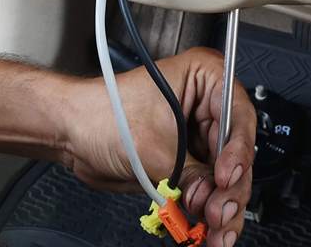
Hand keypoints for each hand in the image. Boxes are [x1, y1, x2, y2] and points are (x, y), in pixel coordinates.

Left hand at [64, 47, 255, 246]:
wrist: (72, 133)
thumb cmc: (100, 112)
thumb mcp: (151, 144)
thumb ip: (187, 173)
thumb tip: (211, 196)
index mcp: (203, 79)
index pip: (238, 115)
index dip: (237, 150)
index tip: (226, 176)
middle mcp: (205, 107)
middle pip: (236, 153)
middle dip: (229, 189)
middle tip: (219, 213)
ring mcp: (198, 138)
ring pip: (226, 178)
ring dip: (223, 209)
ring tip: (216, 234)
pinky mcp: (188, 163)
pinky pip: (208, 191)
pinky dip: (209, 214)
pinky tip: (209, 234)